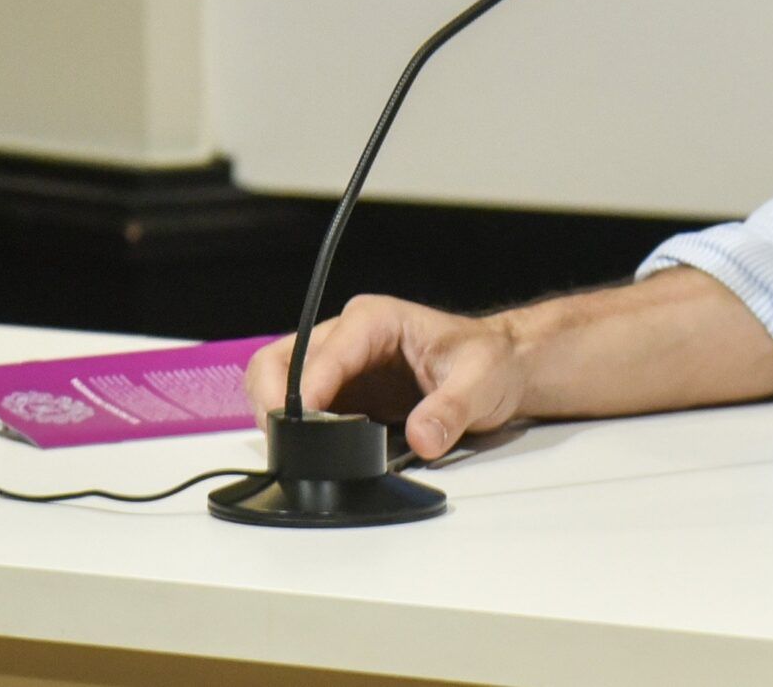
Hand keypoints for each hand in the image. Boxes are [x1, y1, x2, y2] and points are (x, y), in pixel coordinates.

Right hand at [242, 294, 527, 462]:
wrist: (500, 369)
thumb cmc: (490, 362)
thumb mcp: (482, 381)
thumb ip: (453, 408)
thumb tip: (422, 437)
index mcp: (376, 321)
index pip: (326, 352)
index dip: (307, 388)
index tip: (302, 423)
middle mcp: (347, 337)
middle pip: (280, 360)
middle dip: (271, 399)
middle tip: (283, 441)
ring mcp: (338, 367)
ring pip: (277, 382)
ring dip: (275, 415)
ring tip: (292, 450)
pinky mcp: (339, 395)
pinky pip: (296, 408)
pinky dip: (290, 429)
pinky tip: (308, 452)